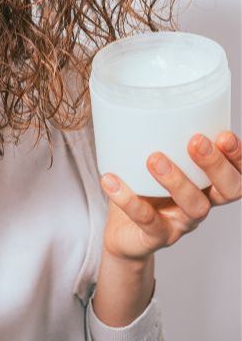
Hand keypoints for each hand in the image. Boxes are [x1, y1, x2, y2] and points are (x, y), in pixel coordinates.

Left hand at [100, 130, 240, 260]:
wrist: (122, 234)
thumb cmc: (141, 192)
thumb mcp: (150, 166)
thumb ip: (153, 142)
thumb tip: (134, 103)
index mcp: (206, 186)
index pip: (237, 174)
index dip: (238, 158)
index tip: (225, 136)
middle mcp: (200, 204)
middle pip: (227, 190)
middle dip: (216, 165)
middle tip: (197, 141)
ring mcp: (180, 224)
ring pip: (193, 206)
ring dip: (176, 180)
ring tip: (154, 159)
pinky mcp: (156, 237)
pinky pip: (146, 219)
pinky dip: (127, 199)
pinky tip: (111, 180)